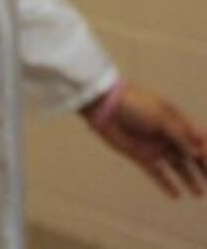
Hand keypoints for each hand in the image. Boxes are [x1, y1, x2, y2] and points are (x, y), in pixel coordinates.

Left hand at [84, 81, 206, 197]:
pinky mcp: (141, 155)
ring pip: (177, 166)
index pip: (198, 138)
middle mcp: (168, 135)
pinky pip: (157, 173)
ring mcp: (155, 146)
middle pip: (190, 155)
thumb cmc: (135, 105)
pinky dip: (166, 184)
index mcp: (175, 120)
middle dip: (203, 168)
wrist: (104, 106)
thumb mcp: (161, 118)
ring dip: (189, 179)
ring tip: (198, 193)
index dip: (206, 150)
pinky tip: (175, 196)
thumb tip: (199, 153)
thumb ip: (180, 136)